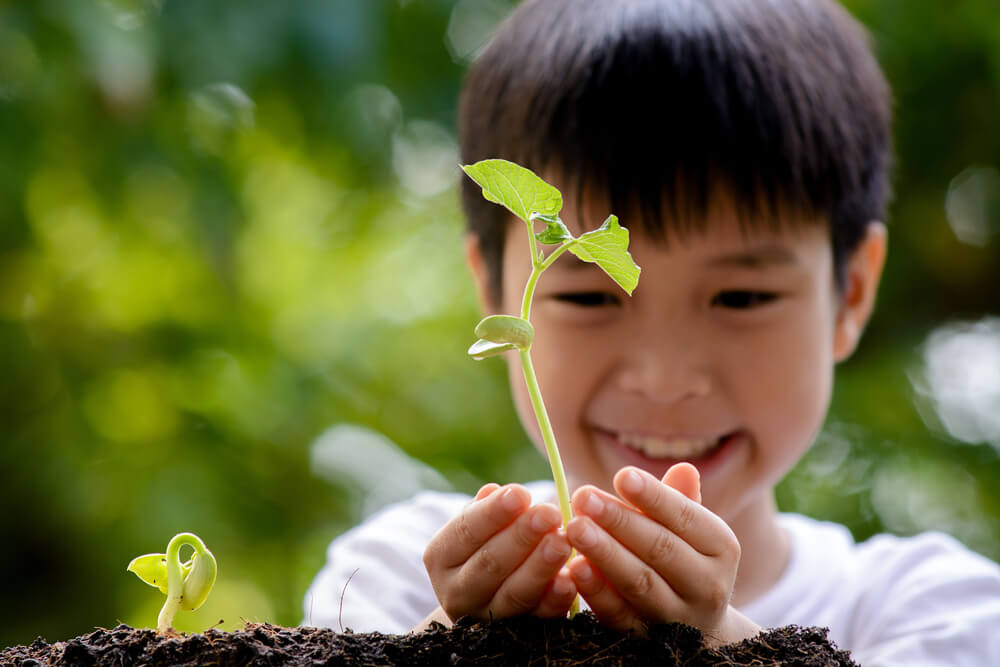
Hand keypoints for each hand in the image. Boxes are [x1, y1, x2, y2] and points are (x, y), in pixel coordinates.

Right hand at [422, 483, 576, 623]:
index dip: (493, 512)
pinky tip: (570, 581)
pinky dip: (554, 600)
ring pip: (513, 593)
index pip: (465, 531)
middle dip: (521, 536)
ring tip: (563, 542)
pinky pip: (538, 618)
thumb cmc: (487, 545)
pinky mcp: (517, 635)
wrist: (487, 598)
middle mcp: (457, 591)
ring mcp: (486, 617)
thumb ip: (488, 510)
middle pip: (489, 563)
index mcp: (442, 556)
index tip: (520, 493)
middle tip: (549, 513)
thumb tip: (494, 491)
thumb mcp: (480, 526)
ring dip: (540, 567)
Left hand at [565, 464, 759, 644]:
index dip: (654, 496)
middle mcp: (707, 584)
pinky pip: (620, 616)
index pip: (686, 517)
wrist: (696, 629)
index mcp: (721, 547)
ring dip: (605, 554)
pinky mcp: (647, 640)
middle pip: (661, 549)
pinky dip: (597, 593)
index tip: (621, 475)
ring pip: (640, 583)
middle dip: (619, 521)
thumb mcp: (690, 530)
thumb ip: (678, 500)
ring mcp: (678, 617)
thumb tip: (683, 468)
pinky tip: (574, 569)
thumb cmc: (685, 558)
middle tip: (583, 496)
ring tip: (574, 528)